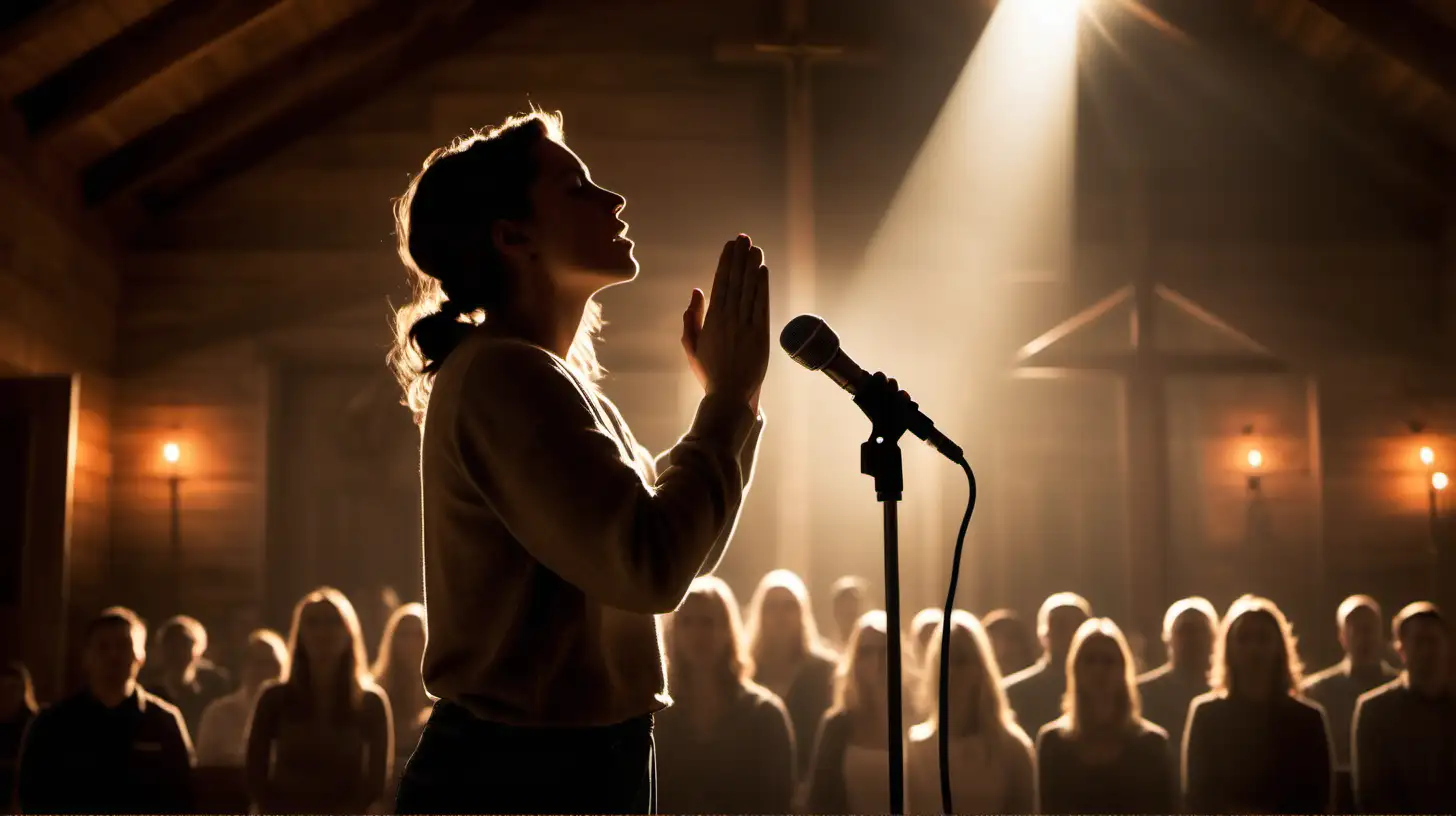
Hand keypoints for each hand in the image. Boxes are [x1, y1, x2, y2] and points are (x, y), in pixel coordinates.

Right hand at [688, 234, 768, 409]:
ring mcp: (745, 326)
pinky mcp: (760, 334)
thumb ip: (691, 317)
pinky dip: (762, 286)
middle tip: (743, 237)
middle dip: (739, 257)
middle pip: (735, 281)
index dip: (726, 262)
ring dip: (752, 266)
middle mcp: (728, 319)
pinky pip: (761, 304)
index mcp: (711, 320)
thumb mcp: (691, 345)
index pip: (720, 283)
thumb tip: (696, 290)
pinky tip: (763, 270)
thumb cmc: (710, 373)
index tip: (729, 246)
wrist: (730, 395)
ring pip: (749, 289)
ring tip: (755, 247)